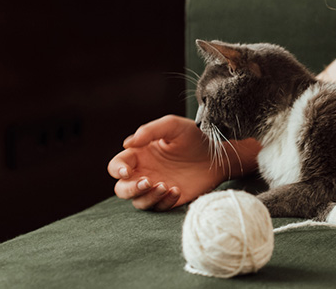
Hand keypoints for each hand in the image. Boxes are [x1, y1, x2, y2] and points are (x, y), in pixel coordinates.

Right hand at [107, 115, 224, 210]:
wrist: (218, 155)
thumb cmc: (195, 136)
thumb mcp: (173, 126)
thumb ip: (149, 131)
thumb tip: (127, 143)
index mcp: (140, 155)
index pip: (117, 166)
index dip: (117, 170)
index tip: (127, 171)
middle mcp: (144, 172)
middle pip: (122, 189)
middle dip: (130, 188)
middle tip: (148, 182)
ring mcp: (156, 188)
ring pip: (138, 202)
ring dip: (148, 197)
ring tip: (166, 186)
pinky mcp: (169, 199)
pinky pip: (159, 208)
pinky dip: (165, 202)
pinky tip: (177, 190)